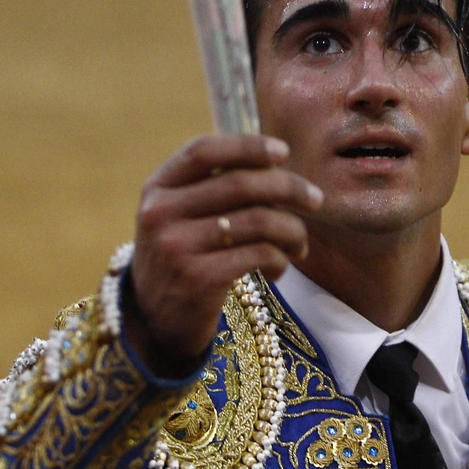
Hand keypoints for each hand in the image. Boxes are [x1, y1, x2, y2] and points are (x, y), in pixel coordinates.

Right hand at [126, 134, 321, 376]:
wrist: (154, 322)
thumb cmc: (181, 260)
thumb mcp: (179, 217)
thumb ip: (212, 188)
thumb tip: (277, 165)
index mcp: (158, 188)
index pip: (203, 150)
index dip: (247, 146)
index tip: (282, 151)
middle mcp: (162, 213)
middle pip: (240, 183)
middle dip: (289, 188)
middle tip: (315, 200)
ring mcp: (177, 246)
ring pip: (258, 220)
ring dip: (292, 230)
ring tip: (299, 243)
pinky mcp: (198, 278)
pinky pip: (259, 255)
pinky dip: (280, 260)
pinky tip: (277, 269)